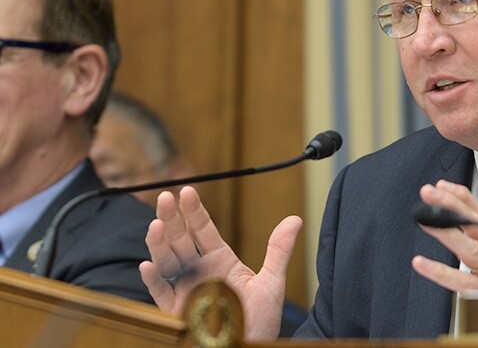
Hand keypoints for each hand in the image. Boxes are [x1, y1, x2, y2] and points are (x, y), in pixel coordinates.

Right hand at [139, 186, 301, 340]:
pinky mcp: (176, 312)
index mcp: (220, 261)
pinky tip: (147, 265)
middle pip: (181, 239)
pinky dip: (153, 280)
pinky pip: (161, 294)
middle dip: (172, 218)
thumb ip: (278, 251)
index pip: (204, 230)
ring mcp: (186, 290)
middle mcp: (199, 271)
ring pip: (167, 262)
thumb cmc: (260, 322)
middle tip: (166, 197)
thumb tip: (295, 219)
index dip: (194, 211)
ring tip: (156, 224)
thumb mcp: (272, 284)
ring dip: (159, 243)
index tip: (187, 191)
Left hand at [411, 180, 477, 290]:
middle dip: (453, 207)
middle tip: (429, 193)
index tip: (442, 185)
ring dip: (446, 231)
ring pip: (472, 252)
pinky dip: (440, 272)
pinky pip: (462, 285)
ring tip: (423, 219)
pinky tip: (420, 262)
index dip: (465, 199)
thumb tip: (451, 214)